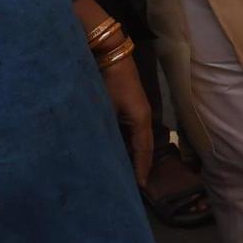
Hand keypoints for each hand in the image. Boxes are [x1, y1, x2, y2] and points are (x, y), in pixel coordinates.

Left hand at [99, 45, 152, 186]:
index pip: (143, 151)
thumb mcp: (107, 108)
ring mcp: (134, 113)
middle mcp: (140, 119)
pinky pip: (126, 132)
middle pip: (141, 148)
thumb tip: (99, 155)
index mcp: (140, 120)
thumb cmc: (108, 80)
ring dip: (130, 156)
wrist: (108, 54)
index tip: (139, 188)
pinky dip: (123, 145)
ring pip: (133, 141)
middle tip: (131, 187)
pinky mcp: (124, 109)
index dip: (141, 169)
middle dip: (137, 166)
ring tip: (123, 175)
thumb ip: (105, 131)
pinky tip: (114, 153)